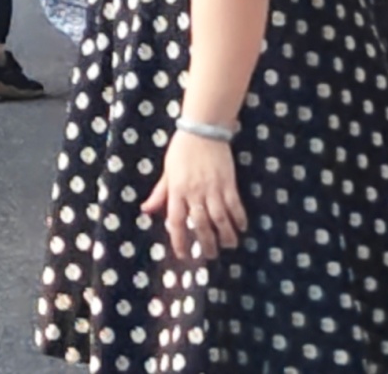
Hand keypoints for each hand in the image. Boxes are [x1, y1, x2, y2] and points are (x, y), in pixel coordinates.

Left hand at [143, 130, 246, 261]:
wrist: (202, 131)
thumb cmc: (181, 150)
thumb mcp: (167, 172)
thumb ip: (159, 193)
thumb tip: (146, 210)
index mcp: (176, 190)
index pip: (175, 220)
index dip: (179, 240)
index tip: (183, 254)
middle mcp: (194, 192)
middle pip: (200, 224)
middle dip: (205, 243)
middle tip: (209, 256)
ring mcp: (212, 188)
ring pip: (220, 219)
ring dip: (225, 235)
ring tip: (228, 246)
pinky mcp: (228, 183)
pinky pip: (235, 206)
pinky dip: (239, 219)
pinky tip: (242, 228)